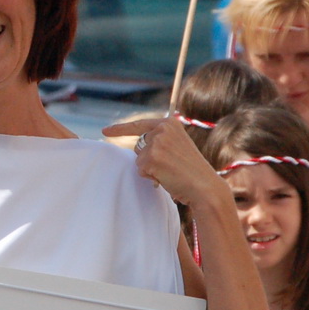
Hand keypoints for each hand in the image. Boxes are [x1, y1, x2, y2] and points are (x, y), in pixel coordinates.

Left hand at [100, 117, 225, 208]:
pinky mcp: (151, 157)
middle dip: (148, 159)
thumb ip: (160, 142)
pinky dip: (150, 177)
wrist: (204, 186)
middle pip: (139, 145)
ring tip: (170, 172)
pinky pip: (140, 170)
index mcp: (170, 123)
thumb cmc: (191, 171)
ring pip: (139, 159)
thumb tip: (138, 152)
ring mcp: (156, 142)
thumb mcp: (177, 147)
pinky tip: (166, 177)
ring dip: (150, 169)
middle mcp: (162, 129)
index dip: (120, 129)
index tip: (104, 131)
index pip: (139, 124)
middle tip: (170, 167)